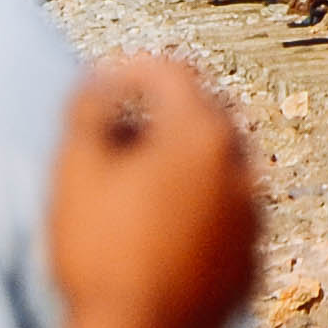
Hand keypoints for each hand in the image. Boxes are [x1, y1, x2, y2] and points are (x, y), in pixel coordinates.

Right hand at [48, 54, 262, 327]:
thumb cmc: (102, 258)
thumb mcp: (76, 169)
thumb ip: (88, 106)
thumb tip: (100, 79)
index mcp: (200, 134)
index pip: (172, 72)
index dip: (131, 69)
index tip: (105, 84)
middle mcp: (240, 167)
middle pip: (201, 114)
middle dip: (159, 114)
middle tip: (117, 135)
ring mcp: (251, 216)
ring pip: (218, 165)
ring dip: (181, 162)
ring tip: (137, 185)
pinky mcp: (250, 258)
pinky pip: (225, 213)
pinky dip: (199, 207)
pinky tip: (163, 227)